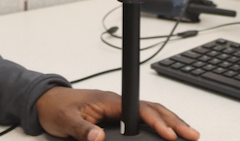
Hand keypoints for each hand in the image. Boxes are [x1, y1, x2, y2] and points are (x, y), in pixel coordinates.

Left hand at [36, 87, 199, 140]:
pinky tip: (167, 132)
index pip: (140, 110)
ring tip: (188, 133)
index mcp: (109, 101)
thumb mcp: (66, 121)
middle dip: (174, 122)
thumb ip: (82, 130)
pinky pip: (143, 119)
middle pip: (152, 110)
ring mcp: (119, 108)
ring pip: (151, 113)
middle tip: (192, 135)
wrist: (47, 101)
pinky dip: (159, 124)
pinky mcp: (117, 116)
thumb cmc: (58, 108)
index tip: (169, 134)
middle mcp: (117, 103)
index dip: (157, 122)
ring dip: (170, 122)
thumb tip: (99, 138)